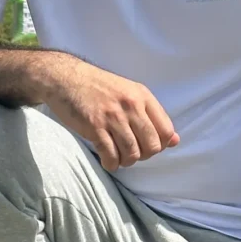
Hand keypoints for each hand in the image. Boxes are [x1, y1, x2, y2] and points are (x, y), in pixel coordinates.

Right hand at [41, 55, 178, 171]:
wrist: (66, 78)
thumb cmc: (98, 87)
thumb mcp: (129, 93)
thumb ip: (152, 115)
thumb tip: (174, 141)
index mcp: (142, 96)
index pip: (166, 131)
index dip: (160, 145)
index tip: (146, 145)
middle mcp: (131, 106)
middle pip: (152, 146)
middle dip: (144, 155)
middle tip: (131, 152)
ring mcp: (113, 117)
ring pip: (132, 154)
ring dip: (126, 161)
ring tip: (118, 156)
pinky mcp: (95, 126)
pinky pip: (111, 156)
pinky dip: (111, 164)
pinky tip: (107, 160)